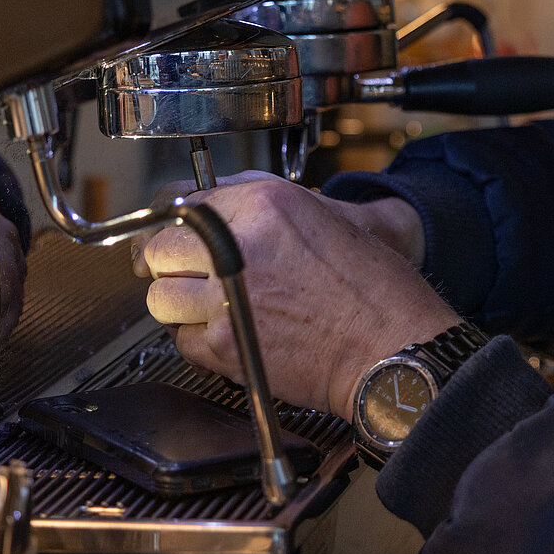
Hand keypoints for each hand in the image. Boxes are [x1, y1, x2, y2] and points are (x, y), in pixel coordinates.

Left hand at [138, 175, 458, 419]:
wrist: (395, 349)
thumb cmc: (375, 291)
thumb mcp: (326, 220)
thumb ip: (262, 208)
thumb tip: (209, 207)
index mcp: (264, 206)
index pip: (181, 203)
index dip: (175, 224)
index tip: (176, 238)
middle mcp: (238, 246)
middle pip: (159, 251)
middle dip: (172, 265)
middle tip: (192, 277)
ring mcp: (227, 299)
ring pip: (161, 298)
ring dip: (180, 305)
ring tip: (213, 309)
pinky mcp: (227, 346)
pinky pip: (183, 342)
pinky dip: (200, 343)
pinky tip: (232, 336)